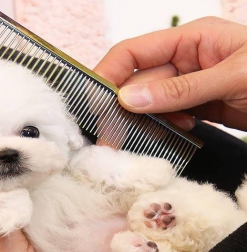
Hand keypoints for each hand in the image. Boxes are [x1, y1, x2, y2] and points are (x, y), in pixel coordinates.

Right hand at [94, 17, 246, 131]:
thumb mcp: (231, 78)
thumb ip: (181, 90)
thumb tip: (129, 99)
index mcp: (191, 39)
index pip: (134, 52)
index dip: (109, 73)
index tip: (93, 101)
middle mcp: (186, 60)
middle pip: (139, 84)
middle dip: (124, 108)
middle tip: (111, 136)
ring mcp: (191, 85)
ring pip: (152, 104)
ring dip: (146, 122)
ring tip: (144, 138)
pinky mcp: (199, 108)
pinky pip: (170, 118)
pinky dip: (166, 129)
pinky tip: (177, 133)